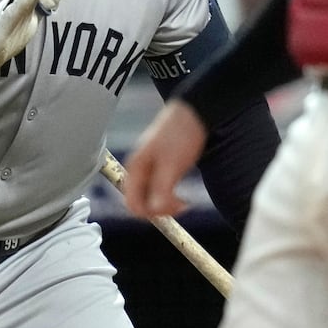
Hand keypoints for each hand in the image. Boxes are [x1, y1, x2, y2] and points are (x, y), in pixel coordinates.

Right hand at [123, 100, 207, 219]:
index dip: (151, 213)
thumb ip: (161, 190)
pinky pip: (158, 191)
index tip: (173, 209)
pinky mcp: (159, 169)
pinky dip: (169, 197)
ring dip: (166, 205)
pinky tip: (182, 195)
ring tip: (184, 202)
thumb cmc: (181, 136)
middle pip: (141, 203)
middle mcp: (138, 171)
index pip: (133, 204)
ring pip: (151, 199)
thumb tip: (155, 211)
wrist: (194, 114)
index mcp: (135, 169)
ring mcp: (148, 170)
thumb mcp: (172, 166)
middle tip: (182, 206)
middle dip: (160, 210)